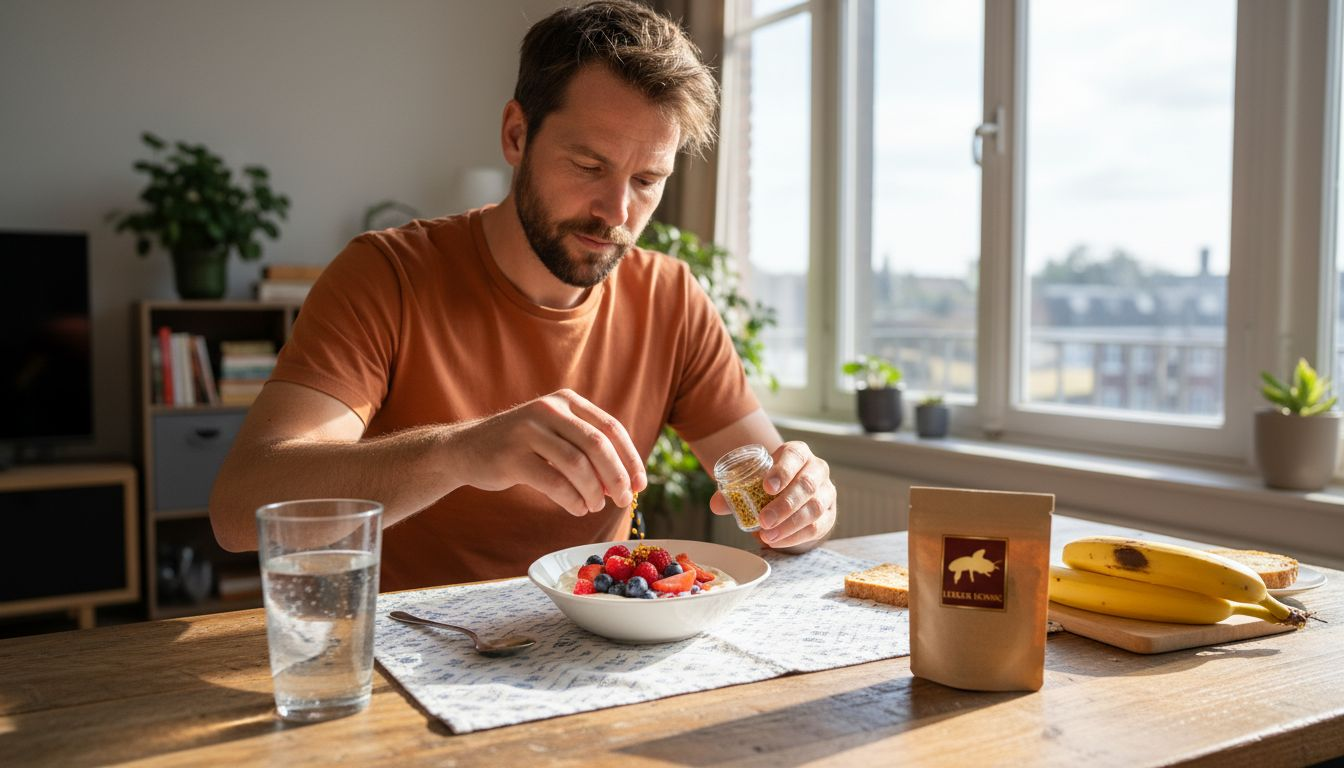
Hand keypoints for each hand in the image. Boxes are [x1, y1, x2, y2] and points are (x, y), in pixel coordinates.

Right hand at [454, 389, 646, 515]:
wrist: (466, 448)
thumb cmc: (521, 447)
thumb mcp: (555, 434)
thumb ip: (587, 448)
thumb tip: (628, 481)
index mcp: (567, 401)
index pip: (611, 428)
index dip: (630, 458)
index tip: (641, 484)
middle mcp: (549, 409)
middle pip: (598, 445)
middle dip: (617, 477)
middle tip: (624, 500)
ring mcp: (528, 430)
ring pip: (577, 465)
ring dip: (594, 492)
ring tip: (595, 506)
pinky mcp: (511, 456)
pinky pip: (553, 482)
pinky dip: (572, 500)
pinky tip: (577, 508)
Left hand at [710, 441, 835, 548]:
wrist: (790, 493)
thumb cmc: (769, 484)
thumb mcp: (752, 481)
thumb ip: (732, 492)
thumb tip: (716, 505)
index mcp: (798, 453)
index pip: (795, 456)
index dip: (782, 471)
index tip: (766, 487)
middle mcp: (817, 469)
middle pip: (807, 484)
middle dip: (784, 505)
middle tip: (764, 520)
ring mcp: (827, 491)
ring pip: (815, 507)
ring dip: (790, 524)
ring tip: (767, 536)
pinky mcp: (829, 514)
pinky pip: (818, 527)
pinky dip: (796, 537)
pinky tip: (778, 541)